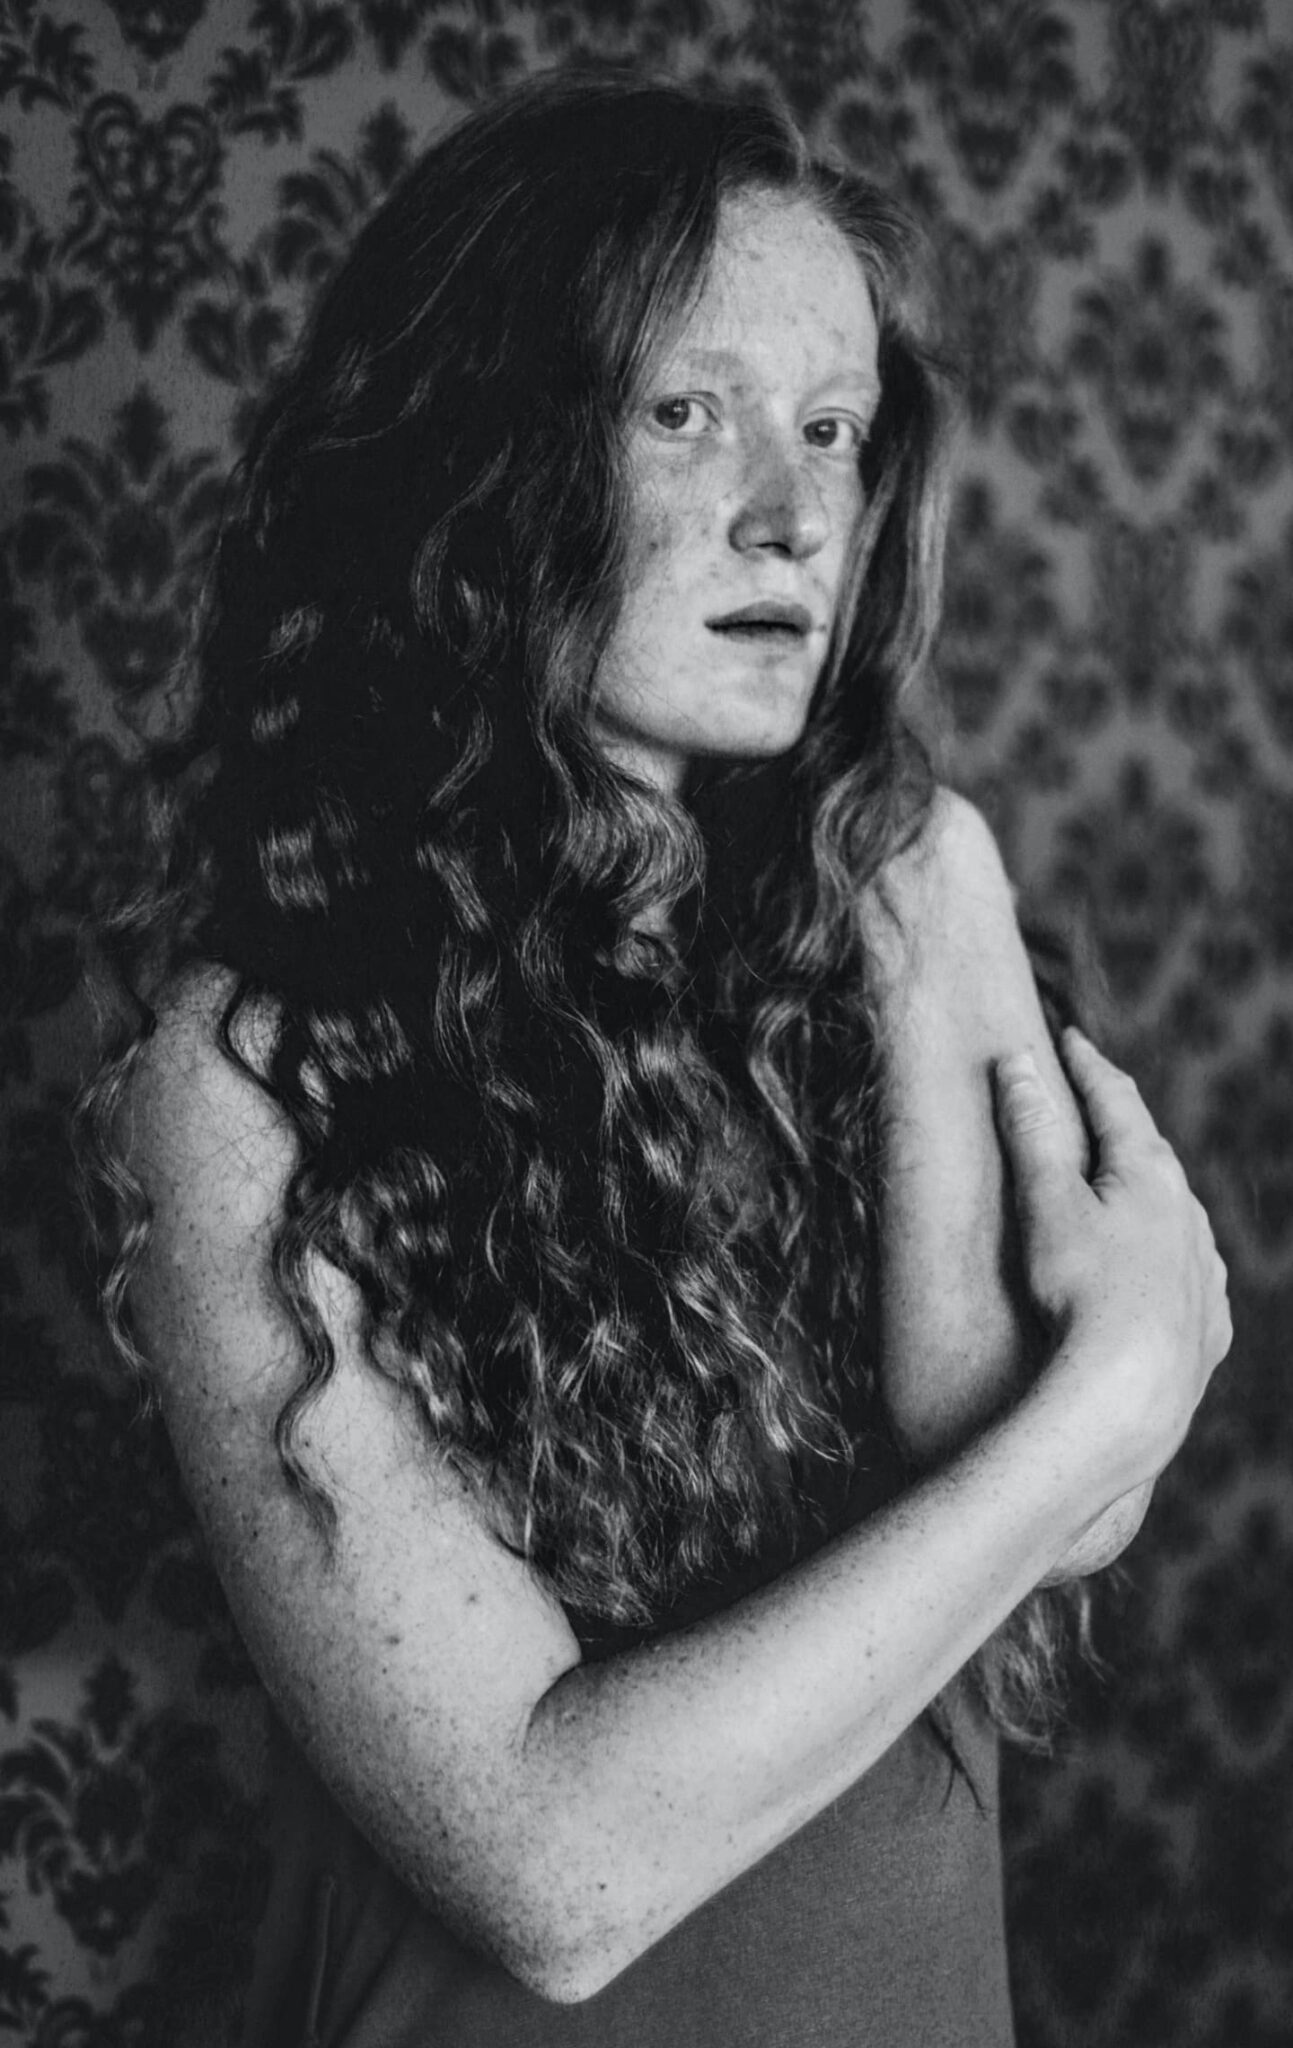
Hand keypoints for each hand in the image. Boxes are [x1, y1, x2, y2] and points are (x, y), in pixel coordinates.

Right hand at [994, 1029, 1231, 1512]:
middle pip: (1152, 1153)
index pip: (1117, 1100)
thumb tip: (1017, 1064)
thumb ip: (1031, 1132)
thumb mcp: (1046, 1203)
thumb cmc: (1081, 1290)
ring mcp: (1203, 1270)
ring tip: (1124, 1187)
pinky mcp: (1207, 1323)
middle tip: (1098, 1101)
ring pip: (1177, 1214)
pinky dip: (1166, 1256)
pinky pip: (1188, 1273)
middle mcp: (1189, 1214)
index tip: (1070, 1039)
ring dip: (1148, 1193)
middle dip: (1122, 1126)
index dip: (1088, 1067)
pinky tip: (1158, 1272)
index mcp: (1150, 1173)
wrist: (1131, 1391)